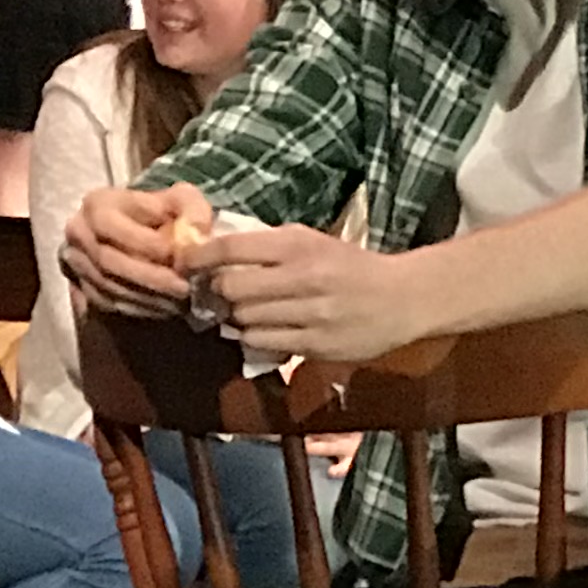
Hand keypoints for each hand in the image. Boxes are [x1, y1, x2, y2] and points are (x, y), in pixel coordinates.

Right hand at [68, 183, 213, 315]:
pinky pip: (106, 303)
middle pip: (108, 261)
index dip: (142, 242)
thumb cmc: (164, 213)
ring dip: (146, 297)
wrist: (145, 233)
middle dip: (149, 277)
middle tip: (183, 288)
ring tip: (180, 301)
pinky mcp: (83, 287)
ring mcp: (77, 262)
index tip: (174, 254)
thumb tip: (197, 229)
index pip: (110, 225)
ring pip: (107, 286)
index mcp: (97, 205)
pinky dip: (138, 308)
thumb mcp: (181, 199)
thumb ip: (192, 209)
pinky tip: (164, 308)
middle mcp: (78, 233)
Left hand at [183, 222, 427, 361]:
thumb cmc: (351, 266)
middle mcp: (303, 278)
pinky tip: (263, 328)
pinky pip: (262, 343)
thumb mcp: (312, 242)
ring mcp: (310, 314)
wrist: (403, 298)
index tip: (184, 264)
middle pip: (230, 288)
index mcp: (299, 245)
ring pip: (243, 319)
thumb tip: (212, 251)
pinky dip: (252, 337)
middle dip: (216, 292)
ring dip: (234, 317)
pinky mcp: (315, 345)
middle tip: (217, 293)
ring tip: (242, 311)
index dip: (198, 257)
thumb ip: (267, 246)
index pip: (231, 248)